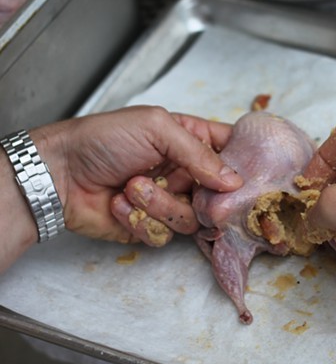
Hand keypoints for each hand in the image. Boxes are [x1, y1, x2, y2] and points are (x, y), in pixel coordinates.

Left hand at [33, 106, 239, 245]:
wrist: (59, 174)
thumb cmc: (103, 139)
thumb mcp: (155, 129)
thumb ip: (198, 153)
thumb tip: (235, 180)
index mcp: (188, 139)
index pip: (230, 150)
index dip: (243, 164)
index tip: (248, 175)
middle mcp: (183, 171)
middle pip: (219, 193)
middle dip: (204, 195)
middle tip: (190, 191)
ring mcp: (168, 200)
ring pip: (191, 218)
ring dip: (160, 204)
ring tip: (132, 187)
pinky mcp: (149, 226)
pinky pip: (164, 235)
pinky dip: (141, 220)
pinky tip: (119, 203)